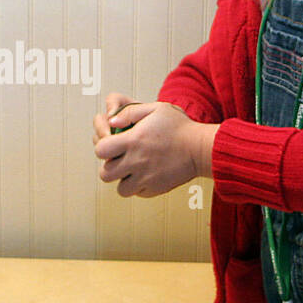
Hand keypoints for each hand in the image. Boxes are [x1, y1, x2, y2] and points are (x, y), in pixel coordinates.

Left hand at [93, 100, 215, 197]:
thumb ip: (130, 112)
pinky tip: (145, 175)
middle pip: (105, 174)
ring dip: (123, 180)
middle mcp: (136, 162)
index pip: (100, 150)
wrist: (201, 148)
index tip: (111, 145)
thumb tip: (111, 121)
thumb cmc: (180, 127)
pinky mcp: (156, 188)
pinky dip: (138, 187)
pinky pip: (138, 193)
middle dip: (109, 166)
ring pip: (120, 189)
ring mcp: (146, 178)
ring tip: (132, 170)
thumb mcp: (156, 109)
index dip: (102, 147)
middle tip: (119, 160)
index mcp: (133, 141)